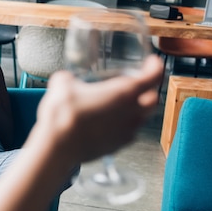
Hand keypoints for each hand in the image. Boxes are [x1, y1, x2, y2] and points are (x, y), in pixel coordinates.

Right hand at [31, 54, 162, 164]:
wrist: (56, 146)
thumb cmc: (64, 115)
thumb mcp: (61, 85)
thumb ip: (68, 78)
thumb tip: (66, 78)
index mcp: (123, 93)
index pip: (153, 77)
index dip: (155, 67)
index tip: (152, 63)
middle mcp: (130, 113)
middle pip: (153, 100)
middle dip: (149, 91)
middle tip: (138, 85)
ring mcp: (125, 132)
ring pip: (141, 118)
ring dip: (136, 110)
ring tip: (119, 105)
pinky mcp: (116, 147)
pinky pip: (127, 134)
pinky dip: (122, 126)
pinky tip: (106, 124)